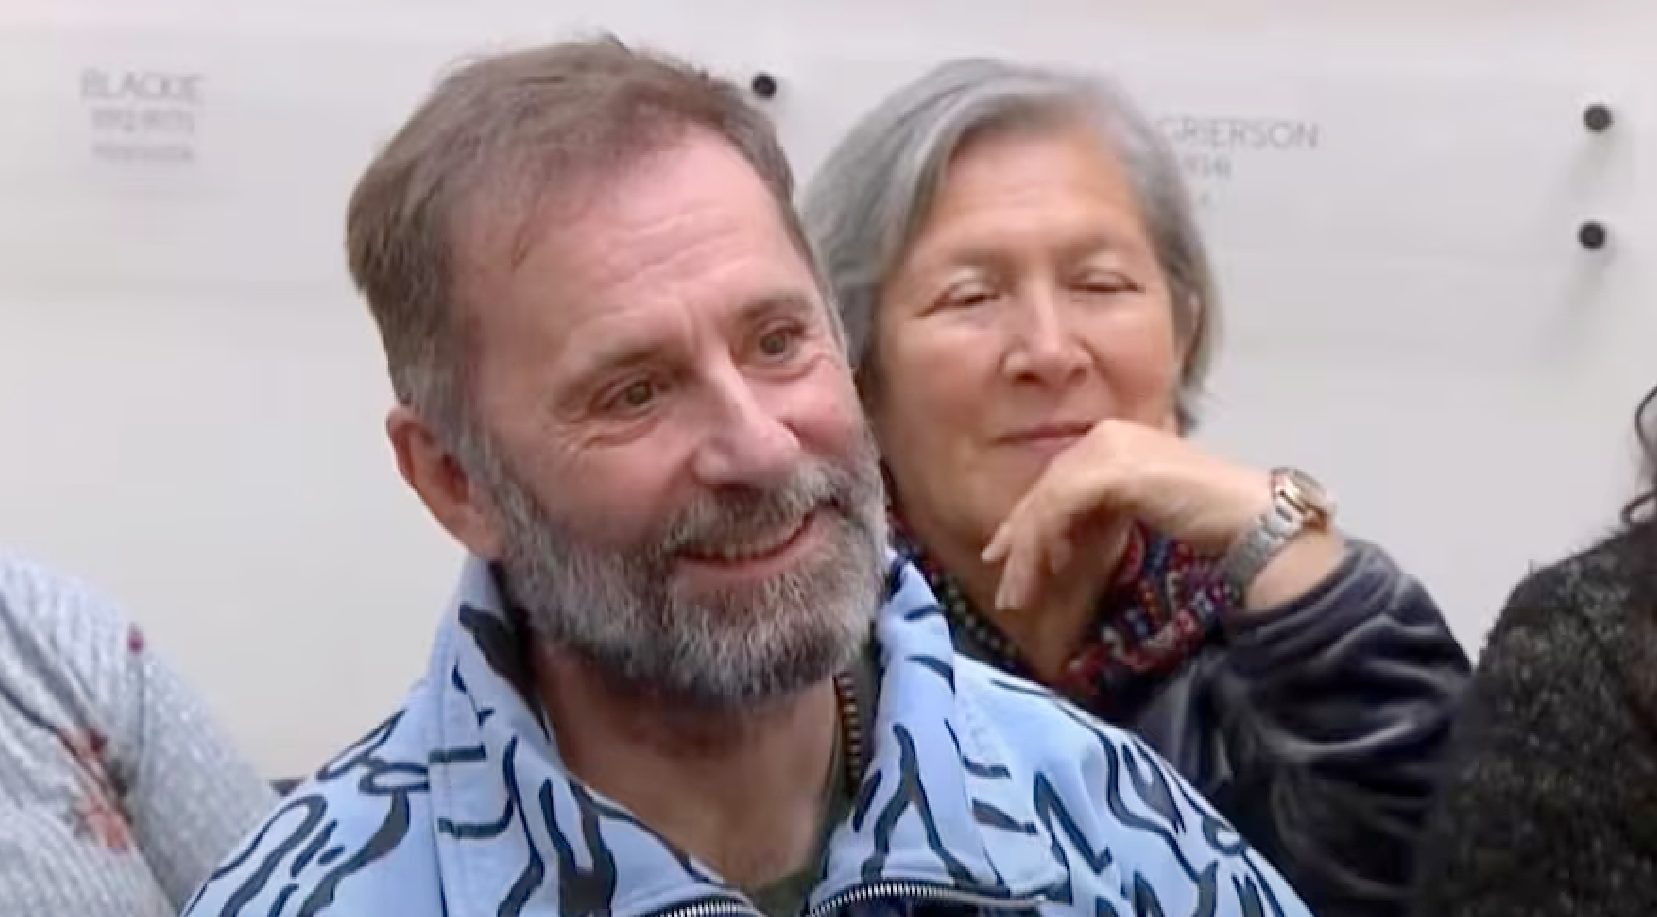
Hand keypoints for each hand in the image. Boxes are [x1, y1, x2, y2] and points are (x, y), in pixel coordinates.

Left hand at [981, 419, 1270, 611]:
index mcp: (1111, 438)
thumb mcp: (1139, 508)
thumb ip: (1101, 511)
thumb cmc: (1203, 516)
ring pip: (1047, 501)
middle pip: (1045, 489)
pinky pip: (1060, 507)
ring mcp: (1107, 447)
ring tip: (1017, 592)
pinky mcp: (1112, 469)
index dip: (1028, 519)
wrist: (1246, 515)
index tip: (1008, 555)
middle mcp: (1104, 435)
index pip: (1056, 480)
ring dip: (1027, 552)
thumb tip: (1061, 540)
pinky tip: (1046, 570)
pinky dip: (1045, 542)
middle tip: (1000, 577)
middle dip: (1019, 538)